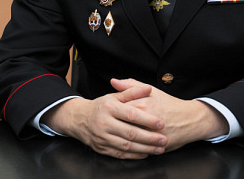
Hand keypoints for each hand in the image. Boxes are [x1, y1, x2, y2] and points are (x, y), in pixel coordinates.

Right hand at [41, 81, 167, 158]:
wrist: (79, 119)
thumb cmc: (101, 107)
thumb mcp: (114, 96)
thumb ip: (132, 92)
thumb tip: (148, 88)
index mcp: (109, 108)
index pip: (131, 115)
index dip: (147, 120)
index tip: (161, 123)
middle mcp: (104, 123)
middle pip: (130, 132)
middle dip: (149, 138)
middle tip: (164, 140)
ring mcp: (102, 137)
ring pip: (127, 146)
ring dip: (145, 148)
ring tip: (159, 148)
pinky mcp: (102, 148)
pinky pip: (120, 154)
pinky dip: (134, 155)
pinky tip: (145, 153)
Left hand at [112, 79, 228, 151]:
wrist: (190, 119)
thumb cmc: (169, 104)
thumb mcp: (151, 91)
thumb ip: (130, 85)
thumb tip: (113, 81)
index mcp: (141, 103)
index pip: (118, 109)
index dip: (109, 113)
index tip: (105, 115)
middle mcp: (145, 118)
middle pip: (121, 125)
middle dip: (112, 128)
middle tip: (106, 129)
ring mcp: (151, 133)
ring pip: (129, 138)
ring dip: (120, 139)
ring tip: (115, 138)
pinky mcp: (156, 144)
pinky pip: (139, 148)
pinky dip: (132, 149)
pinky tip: (127, 147)